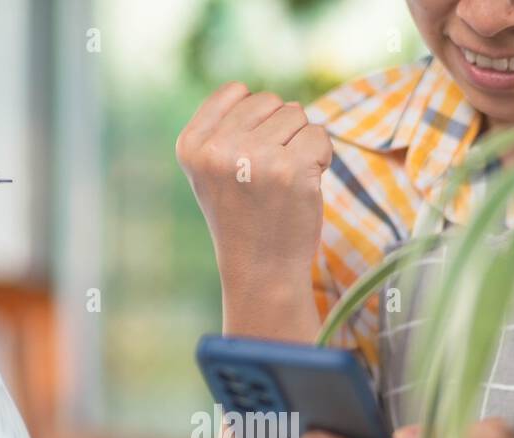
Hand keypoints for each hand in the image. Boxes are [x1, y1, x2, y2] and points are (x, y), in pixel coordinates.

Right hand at [176, 82, 331, 299]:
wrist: (261, 270)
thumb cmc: (242, 217)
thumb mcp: (212, 171)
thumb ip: (223, 129)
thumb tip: (256, 94)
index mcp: (191, 145)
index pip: (235, 92)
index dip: (253, 120)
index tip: (248, 159)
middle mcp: (217, 149)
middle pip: (269, 101)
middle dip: (279, 131)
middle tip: (270, 176)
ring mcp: (254, 158)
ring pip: (296, 114)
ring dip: (300, 144)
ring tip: (285, 182)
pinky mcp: (291, 169)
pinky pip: (318, 134)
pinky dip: (321, 157)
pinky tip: (305, 185)